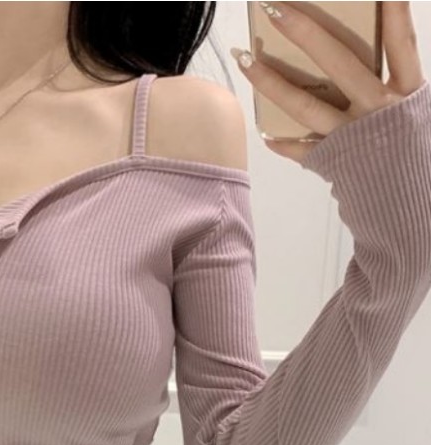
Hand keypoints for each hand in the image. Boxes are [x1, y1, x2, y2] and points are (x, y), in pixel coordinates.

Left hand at [231, 1, 425, 164]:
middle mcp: (380, 109)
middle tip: (275, 7)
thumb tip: (353, 64)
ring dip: (271, 81)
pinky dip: (283, 143)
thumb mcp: (414, 115)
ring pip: (307, 103)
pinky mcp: (335, 161)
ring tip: (245, 59)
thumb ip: (390, 88)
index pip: (401, 43)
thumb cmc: (415, 157)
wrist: (413, 210)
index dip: (393, 12)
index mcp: (408, 92)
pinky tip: (266, 135)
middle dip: (305, 31)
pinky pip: (302, 149)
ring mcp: (354, 135)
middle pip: (340, 62)